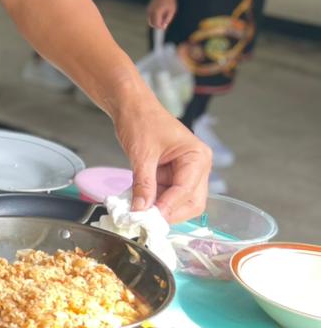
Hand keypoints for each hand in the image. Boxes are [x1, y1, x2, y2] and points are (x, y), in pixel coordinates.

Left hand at [114, 94, 210, 222]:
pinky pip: (166, 194)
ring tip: (138, 214)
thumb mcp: (141, 154)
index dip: (168, 207)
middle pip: (191, 202)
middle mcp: (197, 166)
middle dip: (169, 213)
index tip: (149, 219)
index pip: (186, 190)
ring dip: (160, 209)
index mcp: (197, 157)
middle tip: (147, 222)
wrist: (130, 105)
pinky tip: (138, 204)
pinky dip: (154, 201)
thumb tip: (141, 210)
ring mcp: (186, 171)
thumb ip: (143, 184)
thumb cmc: (141, 119)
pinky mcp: (172, 174)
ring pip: (179, 201)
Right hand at [147, 0, 176, 29]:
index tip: (165, 26)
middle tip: (164, 23)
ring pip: (150, 20)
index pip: (156, 24)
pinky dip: (154, 18)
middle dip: (157, 25)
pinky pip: (150, 16)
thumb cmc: (169, 0)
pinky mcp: (148, 8)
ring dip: (155, 22)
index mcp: (157, 12)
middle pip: (152, 24)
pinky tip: (161, 14)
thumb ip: (168, 19)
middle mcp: (151, 12)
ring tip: (163, 17)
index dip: (161, 27)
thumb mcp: (172, 11)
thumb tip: (164, 26)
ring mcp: (149, 10)